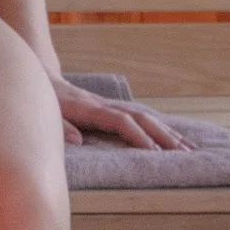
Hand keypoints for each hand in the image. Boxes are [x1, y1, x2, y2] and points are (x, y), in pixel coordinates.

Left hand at [51, 69, 187, 153]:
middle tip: (185, 154)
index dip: (137, 136)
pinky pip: (139, 116)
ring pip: (144, 116)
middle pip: (140, 117)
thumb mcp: (46, 113)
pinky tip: (171, 135)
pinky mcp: (110, 107)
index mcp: (88, 109)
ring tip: (189, 147)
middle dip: (163, 135)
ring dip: (167, 131)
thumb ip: (60, 127)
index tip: (154, 153)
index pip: (120, 121)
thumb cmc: (42, 100)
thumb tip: (77, 140)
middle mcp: (103, 105)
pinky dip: (158, 126)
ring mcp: (109, 104)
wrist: (40, 75)